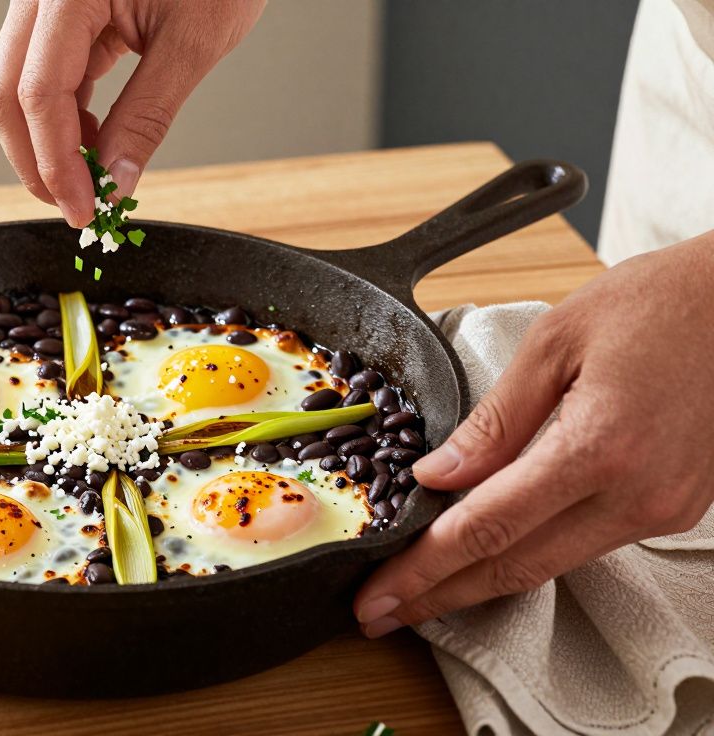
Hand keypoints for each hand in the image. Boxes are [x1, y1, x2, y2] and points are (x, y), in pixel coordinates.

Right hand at [0, 0, 264, 226]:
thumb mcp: (193, 41)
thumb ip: (148, 115)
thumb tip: (115, 182)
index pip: (38, 92)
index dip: (55, 162)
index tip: (82, 208)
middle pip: (7, 92)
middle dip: (36, 159)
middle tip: (76, 204)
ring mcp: (47, 1)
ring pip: (19, 86)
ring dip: (50, 140)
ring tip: (94, 176)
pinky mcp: (64, 12)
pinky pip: (47, 71)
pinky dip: (67, 114)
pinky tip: (95, 141)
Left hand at [354, 232, 713, 637]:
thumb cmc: (656, 303)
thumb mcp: (555, 340)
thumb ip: (494, 420)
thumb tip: (436, 477)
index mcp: (599, 448)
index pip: (487, 528)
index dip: (424, 570)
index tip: (376, 596)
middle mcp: (636, 496)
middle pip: (515, 567)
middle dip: (439, 597)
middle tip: (378, 615)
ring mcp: (662, 510)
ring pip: (550, 564)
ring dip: (479, 583)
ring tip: (417, 592)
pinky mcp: (673, 509)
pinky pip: (584, 543)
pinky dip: (527, 554)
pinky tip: (484, 556)